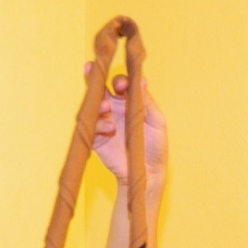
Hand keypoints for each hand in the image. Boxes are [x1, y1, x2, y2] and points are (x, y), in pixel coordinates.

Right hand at [86, 63, 167, 190]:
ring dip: (98, 104)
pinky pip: (90, 128)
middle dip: (96, 80)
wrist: (147, 173)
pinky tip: (110, 129)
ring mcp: (104, 123)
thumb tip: (141, 80)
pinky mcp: (96, 139)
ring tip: (106, 108)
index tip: (122, 84)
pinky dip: (98, 125)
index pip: (120, 85)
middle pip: (101, 90)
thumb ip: (147, 103)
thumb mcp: (156, 123)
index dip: (119, 80)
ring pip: (93, 106)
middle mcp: (115, 110)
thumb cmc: (155, 147)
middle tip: (95, 75)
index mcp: (129, 103)